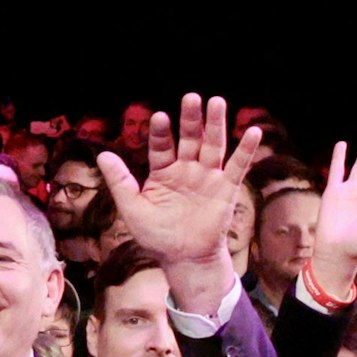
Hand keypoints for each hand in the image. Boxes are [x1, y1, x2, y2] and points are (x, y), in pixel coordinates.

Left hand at [98, 94, 258, 269]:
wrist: (183, 258)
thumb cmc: (156, 236)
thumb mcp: (133, 208)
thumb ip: (120, 181)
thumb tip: (102, 155)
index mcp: (163, 172)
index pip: (161, 146)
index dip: (160, 132)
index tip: (159, 117)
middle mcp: (186, 169)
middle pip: (189, 138)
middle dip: (190, 119)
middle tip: (191, 97)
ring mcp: (207, 177)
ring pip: (213, 145)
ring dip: (215, 124)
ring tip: (216, 102)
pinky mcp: (226, 189)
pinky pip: (237, 166)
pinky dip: (246, 150)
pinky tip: (254, 132)